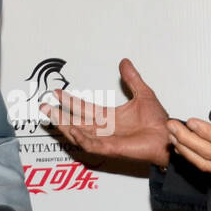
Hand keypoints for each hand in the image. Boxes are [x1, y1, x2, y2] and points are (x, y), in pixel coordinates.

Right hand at [42, 58, 171, 166]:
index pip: (84, 108)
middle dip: (58, 115)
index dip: (70, 101)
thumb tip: (124, 62)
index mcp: (109, 117)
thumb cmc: (158, 121)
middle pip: (75, 122)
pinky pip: (92, 145)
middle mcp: (104, 129)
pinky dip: (81, 138)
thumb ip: (132, 79)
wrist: (168, 135)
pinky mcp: (112, 148)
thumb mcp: (143, 94)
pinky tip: (72, 128)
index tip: (56, 93)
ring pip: (79, 134)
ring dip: (64, 126)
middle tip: (43, 107)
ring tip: (51, 116)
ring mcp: (106, 140)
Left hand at [167, 90, 210, 180]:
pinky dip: (193, 159)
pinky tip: (182, 149)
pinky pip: (209, 168)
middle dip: (187, 141)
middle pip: (209, 154)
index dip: (206, 132)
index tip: (191, 122)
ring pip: (206, 164)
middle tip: (172, 127)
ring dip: (186, 151)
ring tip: (172, 136)